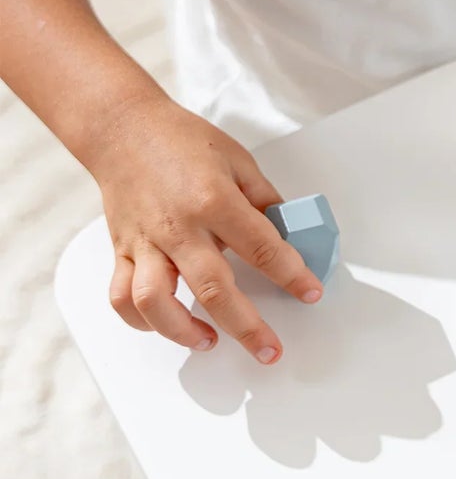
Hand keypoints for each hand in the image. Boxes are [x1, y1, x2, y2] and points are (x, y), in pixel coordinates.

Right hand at [89, 93, 321, 362]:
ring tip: (210, 341)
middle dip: (247, 326)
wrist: (123, 129)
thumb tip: (291, 234)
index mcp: (214, 201)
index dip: (292, 274)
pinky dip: (141, 321)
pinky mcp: (121, 250)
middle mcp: (179, 227)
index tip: (310, 292)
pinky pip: (122, 297)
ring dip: (183, 331)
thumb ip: (264, 201)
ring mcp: (146, 242)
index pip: (263, 247)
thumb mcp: (239, 162)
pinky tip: (168, 326)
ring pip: (156, 301)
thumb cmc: (183, 141)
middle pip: (213, 288)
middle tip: (270, 349)